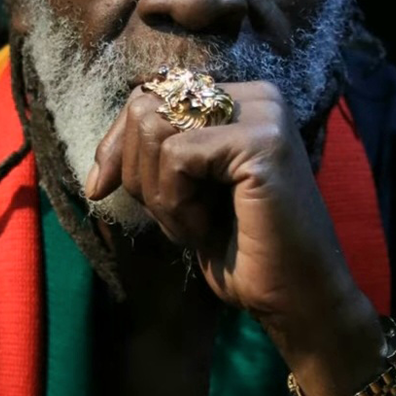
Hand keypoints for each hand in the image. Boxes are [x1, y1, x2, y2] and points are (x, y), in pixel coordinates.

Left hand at [85, 80, 383, 395]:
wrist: (295, 300)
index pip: (151, 96)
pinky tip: (205, 230)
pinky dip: (175, 204)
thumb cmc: (242, 252)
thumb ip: (154, 160)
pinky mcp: (260, 141)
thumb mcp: (185, 196)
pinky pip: (176, 157)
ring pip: (154, 129)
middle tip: (175, 218)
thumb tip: (100, 162)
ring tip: (197, 225)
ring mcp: (263, 114)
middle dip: (138, 173)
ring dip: (159, 194)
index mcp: (240, 101)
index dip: (117, 144)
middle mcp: (255, 97)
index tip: (99, 188)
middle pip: (146, 107)